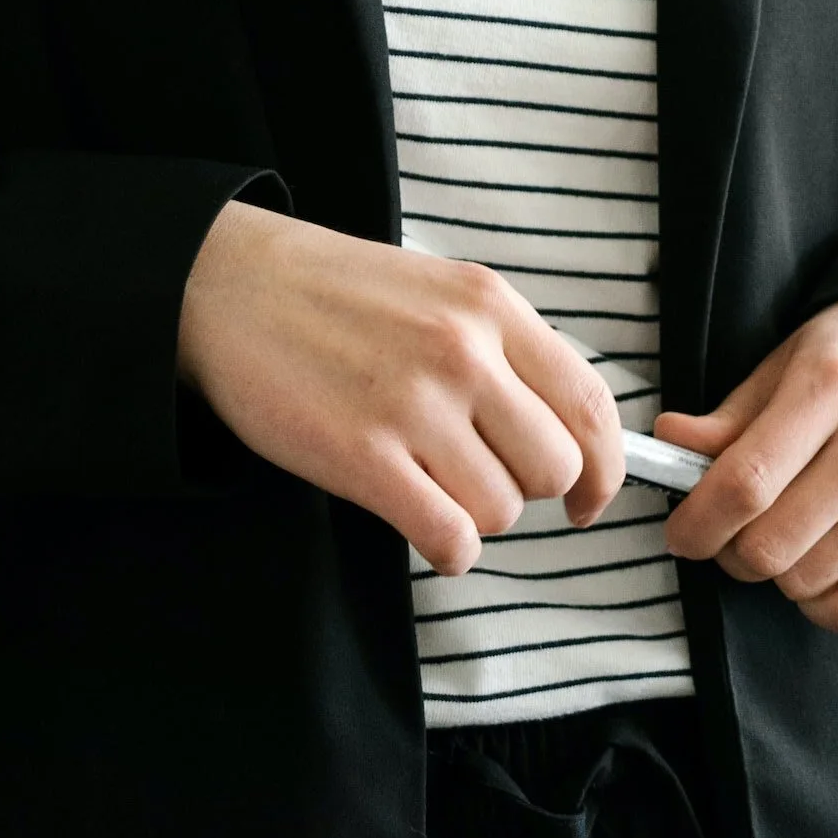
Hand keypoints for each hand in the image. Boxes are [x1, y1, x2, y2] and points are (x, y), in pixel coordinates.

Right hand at [175, 201, 626, 575]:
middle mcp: (464, 353)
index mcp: (491, 307)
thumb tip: (566, 431)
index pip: (589, 405)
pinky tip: (423, 526)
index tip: (587, 499)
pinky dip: (448, 550)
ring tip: (432, 486)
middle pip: (553, 468)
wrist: (233, 286)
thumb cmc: (337, 295)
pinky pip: (449, 538)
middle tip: (483, 480)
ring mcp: (414, 405)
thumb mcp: (440, 291)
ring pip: (501, 509)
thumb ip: (504, 350)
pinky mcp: (363, 456)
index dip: (605, 469)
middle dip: (527, 490)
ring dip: (475, 516)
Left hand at [656, 290, 837, 638]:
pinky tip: (816, 568)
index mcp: (830, 386)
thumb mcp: (791, 359)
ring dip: (773, 574)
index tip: (678, 533)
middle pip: (771, 544)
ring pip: (807, 582)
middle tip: (726, 532)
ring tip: (778, 534)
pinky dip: (821, 606)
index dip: (698, 521)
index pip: (747, 480)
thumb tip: (668, 444)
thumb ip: (731, 414)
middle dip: (728, 551)